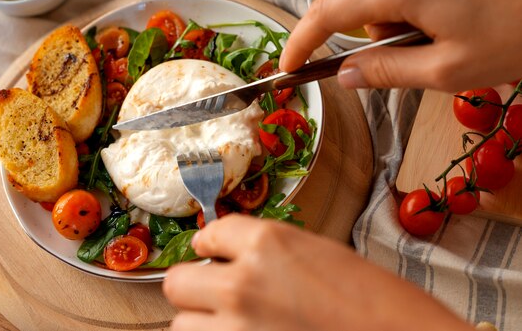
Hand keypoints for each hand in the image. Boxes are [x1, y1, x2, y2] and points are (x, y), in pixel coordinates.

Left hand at [163, 215, 473, 330]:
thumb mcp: (320, 255)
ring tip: (232, 323)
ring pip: (182, 325)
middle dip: (194, 286)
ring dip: (203, 323)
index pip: (209, 233)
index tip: (212, 253)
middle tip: (212, 293)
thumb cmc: (378, 301)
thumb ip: (269, 254)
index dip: (210, 245)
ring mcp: (237, 328)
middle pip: (178, 282)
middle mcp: (243, 282)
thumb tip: (234, 260)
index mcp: (267, 242)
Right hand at [280, 0, 521, 91]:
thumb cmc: (519, 36)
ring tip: (454, 33)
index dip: (302, 40)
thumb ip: (386, 71)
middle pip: (365, 4)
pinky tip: (463, 11)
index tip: (290, 65)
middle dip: (381, 36)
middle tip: (424, 56)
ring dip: (407, 20)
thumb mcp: (447, 70)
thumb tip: (345, 74)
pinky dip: (425, 0)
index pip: (328, 11)